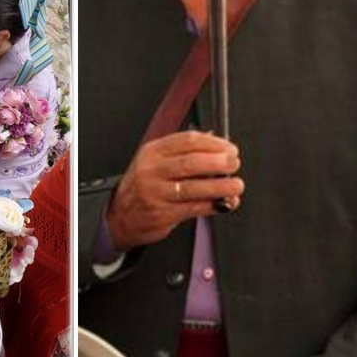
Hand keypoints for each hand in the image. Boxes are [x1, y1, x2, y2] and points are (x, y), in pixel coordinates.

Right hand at [105, 131, 243, 251]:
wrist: (121, 216)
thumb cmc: (143, 186)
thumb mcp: (155, 162)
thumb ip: (183, 152)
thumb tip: (215, 141)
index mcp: (153, 152)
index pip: (187, 141)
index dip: (213, 143)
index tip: (229, 148)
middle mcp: (152, 171)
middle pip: (191, 162)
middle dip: (218, 162)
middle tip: (234, 164)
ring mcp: (156, 193)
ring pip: (194, 187)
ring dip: (220, 186)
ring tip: (236, 185)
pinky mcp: (163, 213)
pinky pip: (194, 207)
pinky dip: (213, 205)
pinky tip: (225, 203)